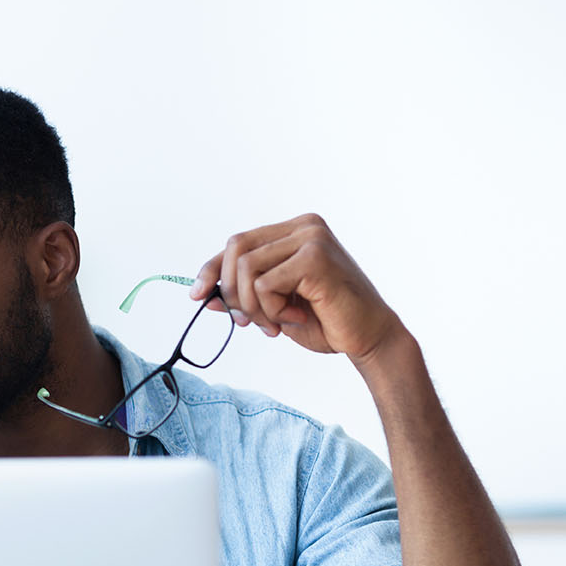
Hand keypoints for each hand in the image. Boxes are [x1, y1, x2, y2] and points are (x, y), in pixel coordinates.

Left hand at [188, 213, 402, 362]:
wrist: (369, 338)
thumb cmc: (327, 321)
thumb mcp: (274, 308)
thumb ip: (243, 296)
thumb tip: (202, 295)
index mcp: (295, 232)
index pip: (238, 243)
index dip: (212, 269)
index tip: (196, 295)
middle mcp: (304, 227)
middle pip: (236, 249)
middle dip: (231, 292)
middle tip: (248, 323)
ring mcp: (311, 238)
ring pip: (247, 268)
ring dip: (253, 307)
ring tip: (277, 324)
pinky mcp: (315, 257)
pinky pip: (264, 284)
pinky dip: (271, 310)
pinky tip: (295, 318)